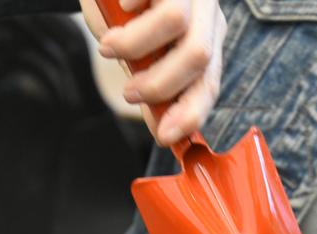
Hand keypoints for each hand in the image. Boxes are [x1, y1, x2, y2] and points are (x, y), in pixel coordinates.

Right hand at [79, 0, 225, 145]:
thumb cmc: (127, 9)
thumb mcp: (140, 49)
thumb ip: (149, 81)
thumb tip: (160, 126)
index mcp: (207, 39)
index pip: (209, 82)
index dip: (190, 113)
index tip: (164, 137)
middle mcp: (206, 14)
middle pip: (198, 57)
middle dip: (159, 85)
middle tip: (129, 93)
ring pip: (176, 24)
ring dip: (135, 45)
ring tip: (108, 47)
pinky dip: (128, 3)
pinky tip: (121, 5)